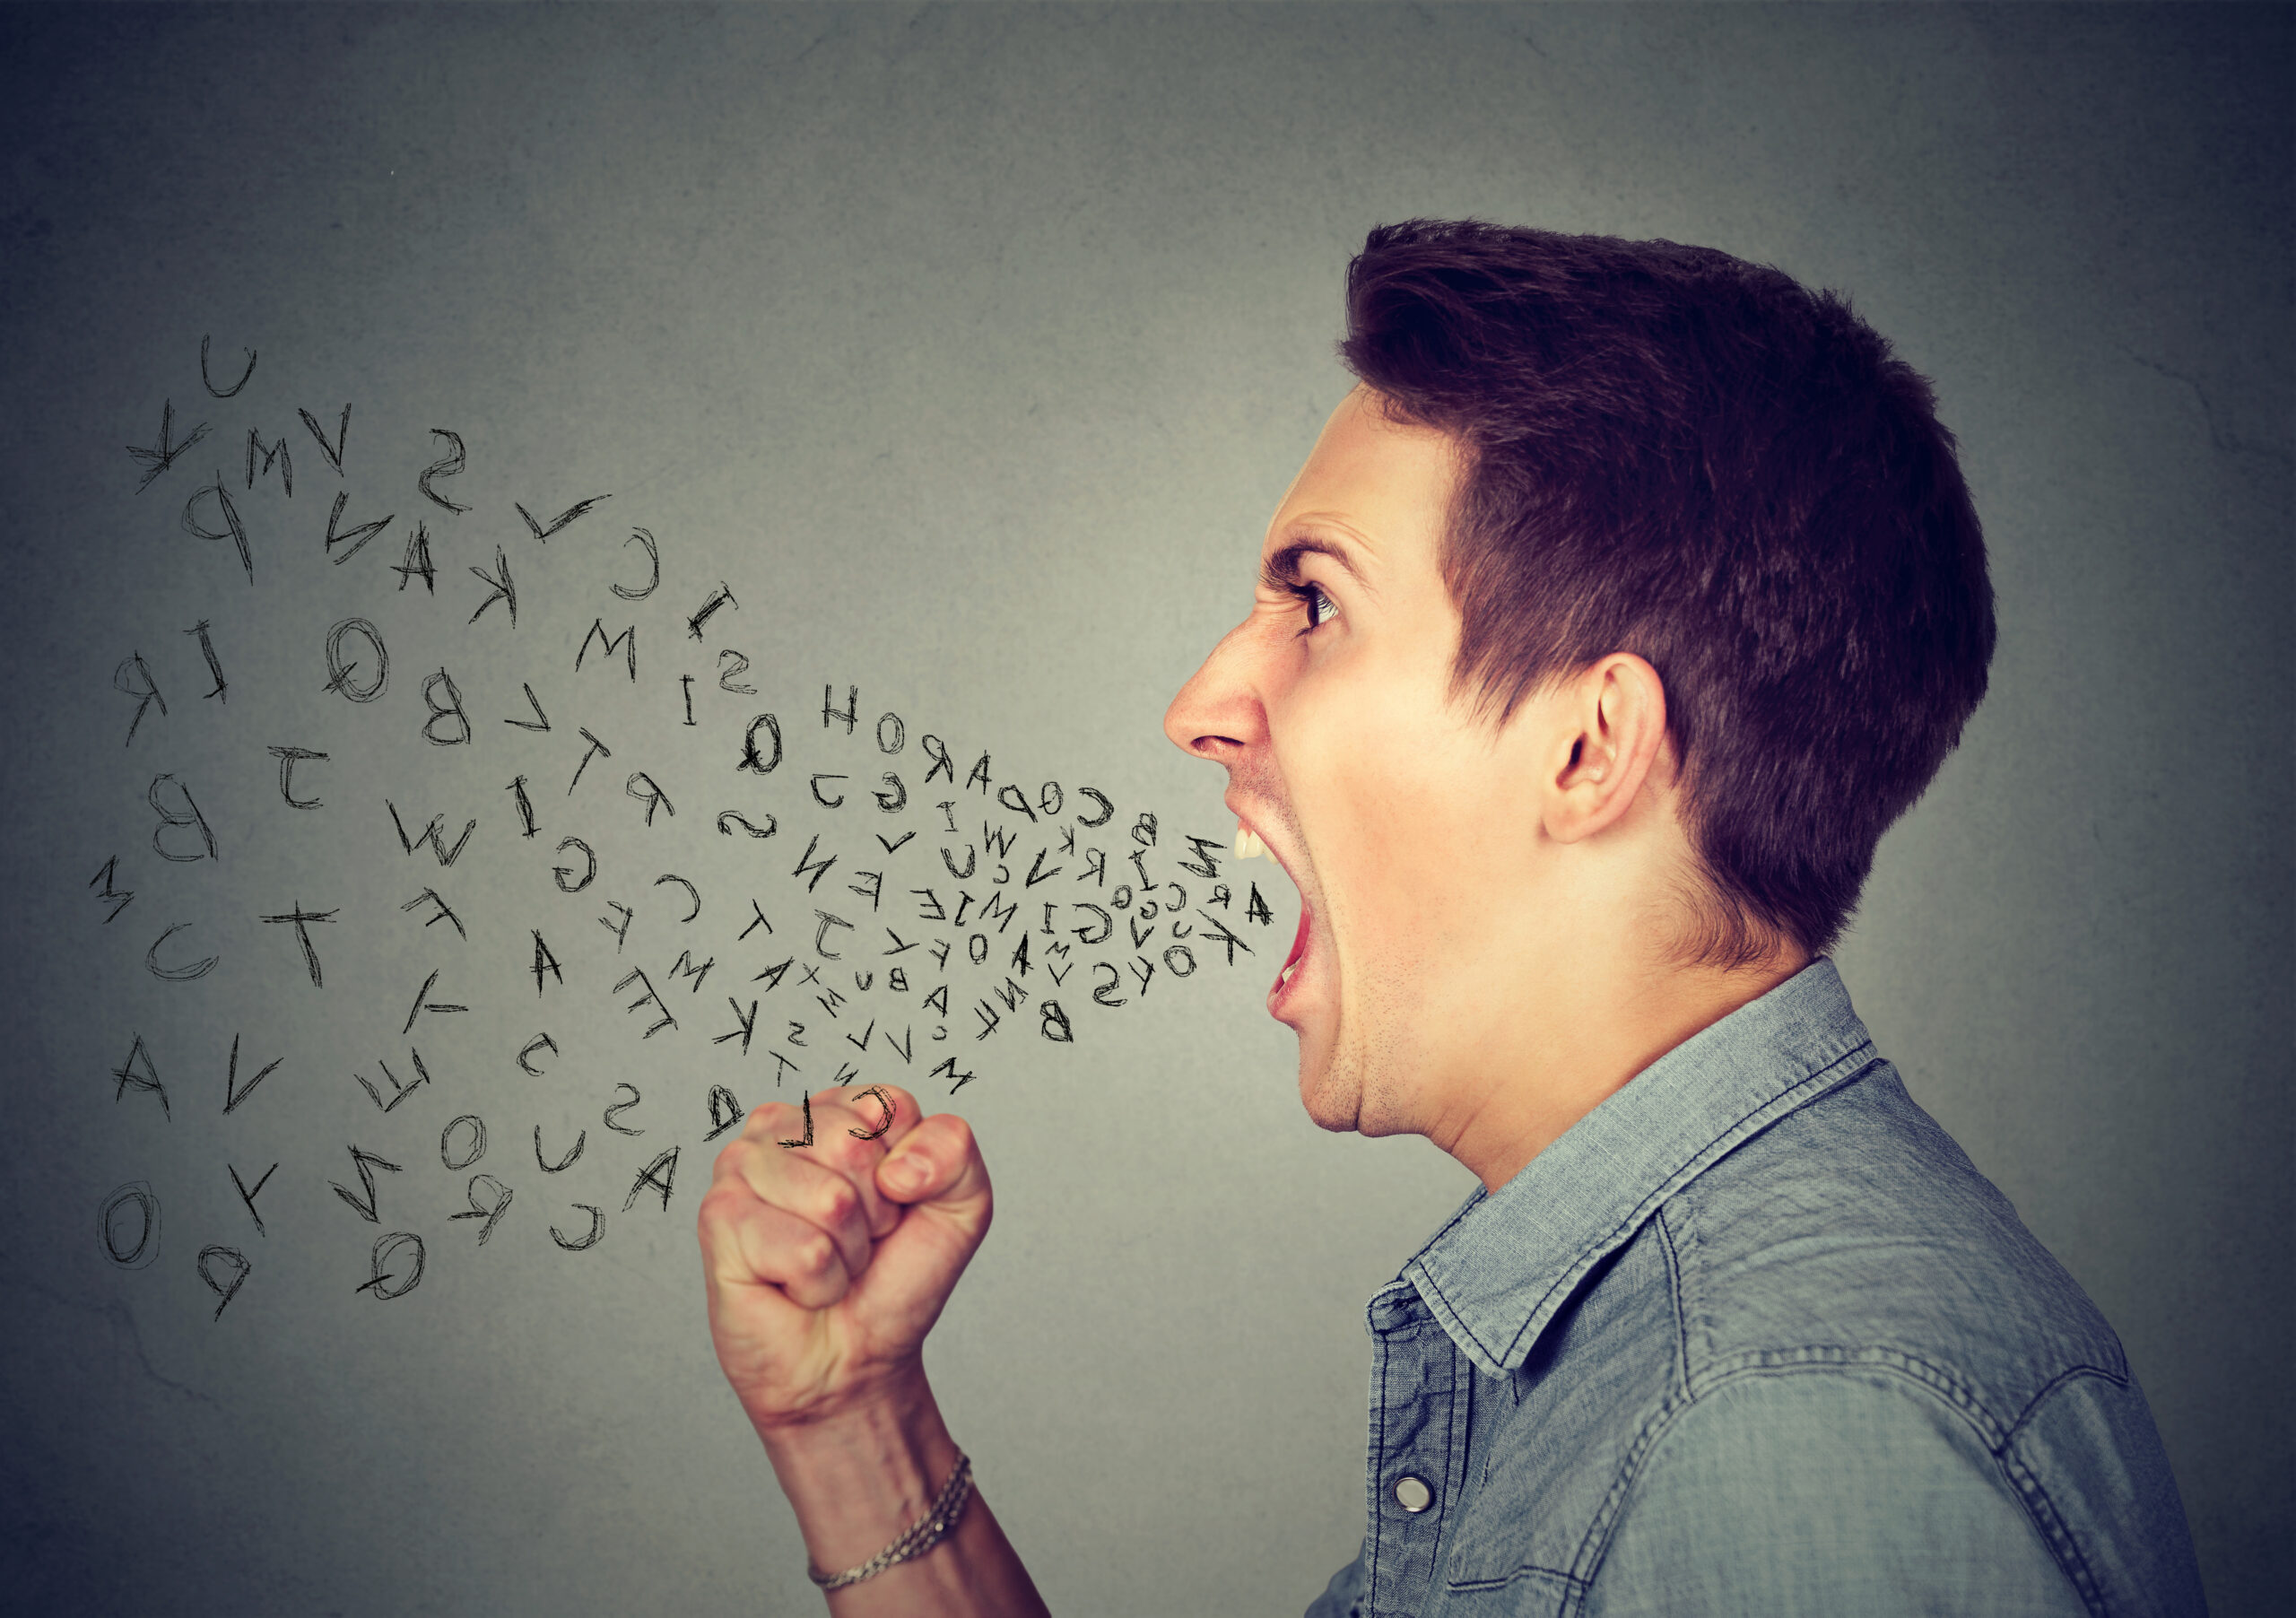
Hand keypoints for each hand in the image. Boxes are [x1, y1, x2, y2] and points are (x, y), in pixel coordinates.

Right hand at [697, 1085, 991, 1433]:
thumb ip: (953, 1151)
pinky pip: (805, 1249)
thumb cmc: (894, 1279)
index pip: (889, 1106)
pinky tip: (798, 1287)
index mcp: (835, 1110)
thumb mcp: (960, 1206)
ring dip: (846, 1252)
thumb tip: (895, 1168)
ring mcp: (742, 1169)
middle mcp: (780, 1127)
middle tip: (855, 1242)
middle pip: (855, 1146)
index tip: (893, 1205)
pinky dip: (819, 1283)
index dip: (909, 1171)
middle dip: (874, 1213)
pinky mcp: (721, 1219)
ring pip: (831, 1200)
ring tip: (826, 1264)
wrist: (856, 1360)